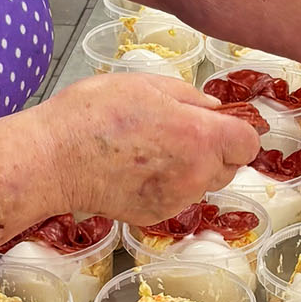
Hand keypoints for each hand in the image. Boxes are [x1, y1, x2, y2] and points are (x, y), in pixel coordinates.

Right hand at [34, 73, 262, 224]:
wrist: (52, 159)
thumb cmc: (94, 113)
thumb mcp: (146, 85)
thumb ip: (189, 96)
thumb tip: (212, 108)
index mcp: (200, 136)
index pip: (248, 143)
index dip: (237, 131)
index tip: (221, 124)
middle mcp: (195, 174)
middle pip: (229, 167)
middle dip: (214, 150)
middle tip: (180, 132)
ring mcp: (175, 200)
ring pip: (202, 184)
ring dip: (191, 169)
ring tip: (151, 150)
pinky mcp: (154, 216)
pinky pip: (176, 198)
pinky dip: (167, 186)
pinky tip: (136, 170)